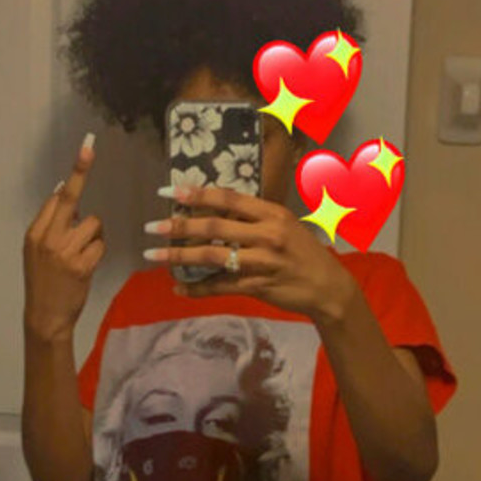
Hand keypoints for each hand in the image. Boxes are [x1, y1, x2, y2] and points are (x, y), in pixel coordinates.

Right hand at [23, 136, 104, 341]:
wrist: (45, 316)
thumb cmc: (45, 282)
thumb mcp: (38, 251)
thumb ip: (51, 224)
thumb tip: (65, 191)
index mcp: (34, 233)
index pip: (56, 198)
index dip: (73, 176)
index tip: (86, 149)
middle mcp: (47, 238)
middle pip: (70, 199)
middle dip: (81, 172)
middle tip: (89, 147)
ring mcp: (64, 251)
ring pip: (93, 224)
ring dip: (94, 236)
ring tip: (82, 254)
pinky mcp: (81, 265)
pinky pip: (100, 245)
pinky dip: (98, 252)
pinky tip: (87, 265)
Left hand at [145, 184, 354, 323]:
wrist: (328, 286)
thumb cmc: (303, 252)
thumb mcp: (284, 225)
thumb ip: (253, 218)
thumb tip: (214, 210)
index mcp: (272, 213)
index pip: (229, 199)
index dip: (197, 194)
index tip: (169, 192)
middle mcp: (267, 235)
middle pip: (215, 227)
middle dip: (179, 226)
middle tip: (152, 226)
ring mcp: (262, 262)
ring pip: (212, 257)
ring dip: (179, 256)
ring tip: (154, 255)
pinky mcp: (258, 286)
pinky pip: (221, 286)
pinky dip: (197, 288)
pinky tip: (179, 288)